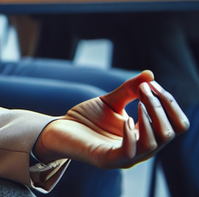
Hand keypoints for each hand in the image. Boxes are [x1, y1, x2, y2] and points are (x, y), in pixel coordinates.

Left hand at [33, 71, 189, 168]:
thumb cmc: (87, 118)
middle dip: (161, 107)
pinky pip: (128, 153)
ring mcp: (125, 157)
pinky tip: (127, 120)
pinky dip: (131, 135)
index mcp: (146, 136)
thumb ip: (130, 90)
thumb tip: (150, 74)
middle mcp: (141, 150)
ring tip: (139, 101)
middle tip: (146, 89)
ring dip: (149, 117)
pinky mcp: (107, 160)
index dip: (168, 103)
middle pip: (169, 133)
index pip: (175, 124)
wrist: (59, 130)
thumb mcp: (112, 101)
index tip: (152, 84)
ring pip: (153, 143)